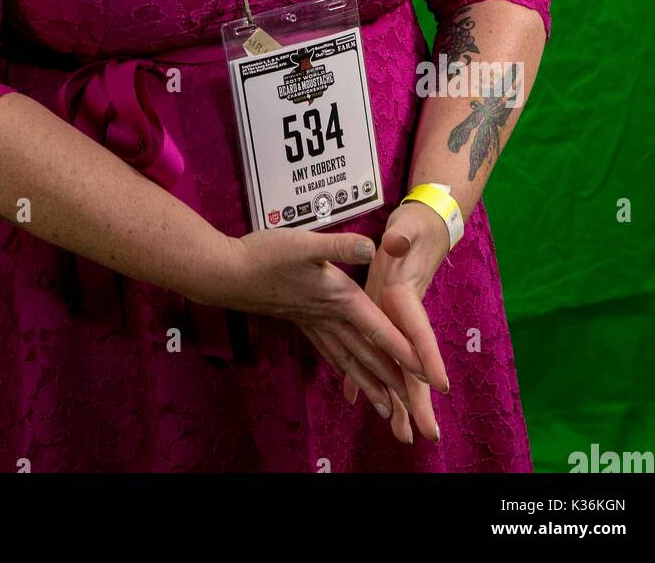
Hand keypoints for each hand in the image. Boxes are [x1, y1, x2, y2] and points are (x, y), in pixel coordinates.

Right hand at [201, 229, 430, 420]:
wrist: (227, 272)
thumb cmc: (264, 255)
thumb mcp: (304, 243)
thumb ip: (339, 245)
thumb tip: (373, 246)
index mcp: (338, 298)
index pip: (379, 330)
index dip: (404, 351)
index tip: (427, 375)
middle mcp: (329, 316)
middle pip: (367, 354)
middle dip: (391, 381)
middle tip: (413, 409)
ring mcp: (313, 322)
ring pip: (348, 359)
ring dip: (368, 384)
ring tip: (385, 409)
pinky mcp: (299, 320)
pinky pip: (328, 351)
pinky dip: (341, 368)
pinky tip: (344, 375)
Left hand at [341, 202, 450, 442]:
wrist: (421, 230)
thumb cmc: (413, 229)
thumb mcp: (407, 227)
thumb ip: (402, 236)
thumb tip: (396, 241)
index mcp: (406, 296)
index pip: (419, 330)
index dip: (428, 356)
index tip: (439, 383)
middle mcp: (404, 316)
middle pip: (414, 363)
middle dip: (421, 399)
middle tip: (429, 434)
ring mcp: (396, 321)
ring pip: (399, 367)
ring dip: (401, 400)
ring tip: (404, 435)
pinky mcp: (384, 319)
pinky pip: (378, 354)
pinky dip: (370, 376)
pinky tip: (358, 398)